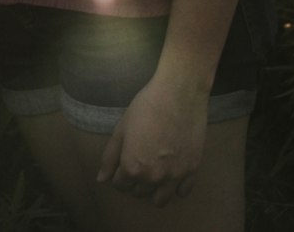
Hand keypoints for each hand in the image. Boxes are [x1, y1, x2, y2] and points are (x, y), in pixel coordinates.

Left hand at [96, 72, 207, 208]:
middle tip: (141, 161)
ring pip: (160, 200)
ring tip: (155, 171)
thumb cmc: (146, 106)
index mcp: (132, 167)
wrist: (178, 92)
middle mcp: (152, 177)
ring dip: (153, 189)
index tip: (126, 160)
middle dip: (135, 181)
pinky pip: (182, 192)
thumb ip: (110, 156)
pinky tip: (173, 172)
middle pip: (138, 192)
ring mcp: (174, 176)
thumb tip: (101, 180)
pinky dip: (176, 187)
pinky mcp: (192, 170)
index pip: (120, 185)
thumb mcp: (122, 128)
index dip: (120, 173)